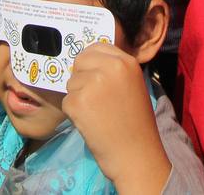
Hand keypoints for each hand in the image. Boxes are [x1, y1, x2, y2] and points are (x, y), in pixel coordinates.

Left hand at [63, 43, 170, 191]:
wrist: (136, 155)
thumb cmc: (135, 123)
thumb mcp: (131, 85)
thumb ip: (112, 71)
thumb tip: (85, 63)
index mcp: (126, 61)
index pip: (95, 48)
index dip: (90, 63)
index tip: (94, 78)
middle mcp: (110, 67)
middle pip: (79, 63)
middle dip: (81, 79)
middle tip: (95, 100)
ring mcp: (93, 84)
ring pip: (71, 83)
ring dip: (78, 98)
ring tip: (97, 114)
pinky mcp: (78, 102)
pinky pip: (67, 102)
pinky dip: (74, 114)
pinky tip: (90, 124)